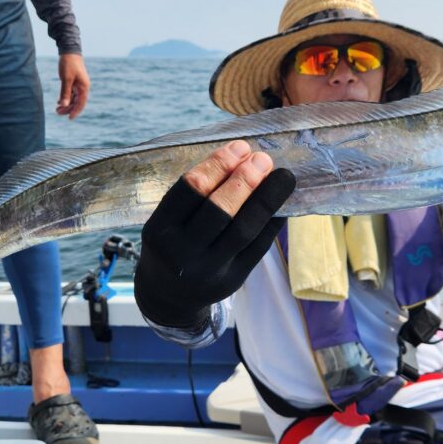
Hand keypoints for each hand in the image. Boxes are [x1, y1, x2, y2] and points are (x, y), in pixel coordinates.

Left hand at [57, 53, 89, 119]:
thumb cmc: (69, 64)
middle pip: (77, 102)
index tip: (69, 118)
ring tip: (57, 108)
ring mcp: (79, 84)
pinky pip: (71, 93)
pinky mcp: (75, 81)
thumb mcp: (66, 79)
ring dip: (66, 104)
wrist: (69, 50)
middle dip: (68, 108)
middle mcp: (83, 87)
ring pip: (74, 98)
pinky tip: (59, 101)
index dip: (75, 111)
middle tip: (57, 112)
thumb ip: (65, 93)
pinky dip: (66, 98)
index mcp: (84, 87)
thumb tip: (64, 105)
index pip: (81, 103)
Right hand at [134, 140, 295, 327]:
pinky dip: (273, 221)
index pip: (189, 191)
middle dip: (244, 181)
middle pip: (218, 212)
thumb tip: (243, 158)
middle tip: (263, 159)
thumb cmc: (171, 243)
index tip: (240, 147)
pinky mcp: (233, 280)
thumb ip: (196, 195)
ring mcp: (209, 270)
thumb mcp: (167, 220)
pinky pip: (259, 247)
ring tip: (283, 176)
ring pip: (243, 230)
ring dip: (266, 199)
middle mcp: (182, 252)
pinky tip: (283, 202)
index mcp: (159, 230)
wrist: (168, 296)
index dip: (217, 165)